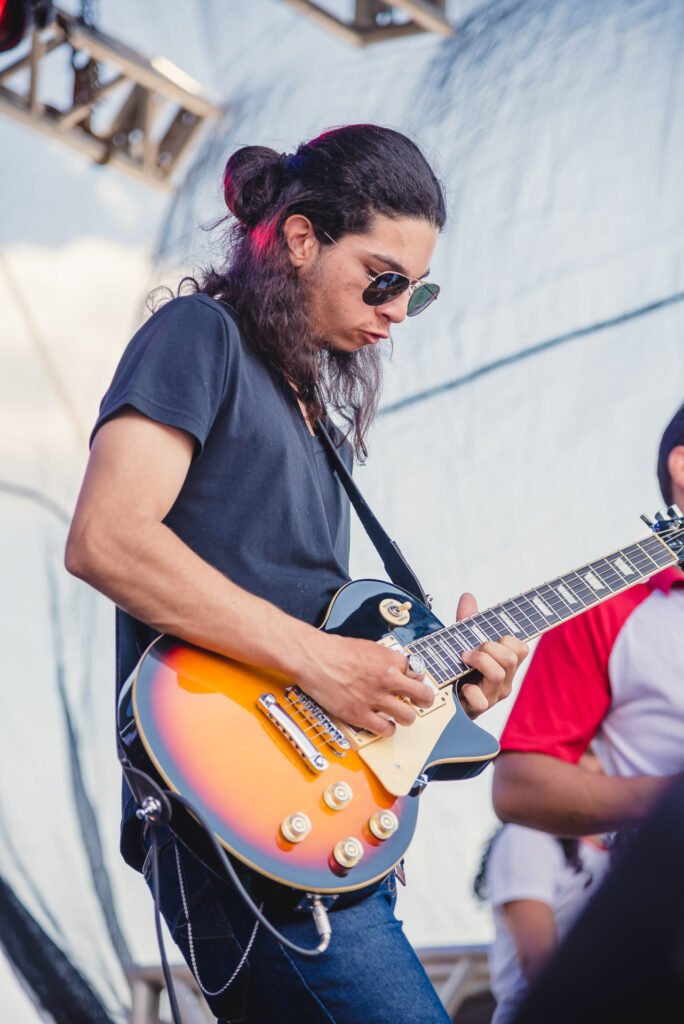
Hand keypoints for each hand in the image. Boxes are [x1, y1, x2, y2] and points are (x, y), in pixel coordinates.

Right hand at [297, 632, 434, 736]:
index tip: (412, 684)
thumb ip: (386, 659)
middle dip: (424, 701)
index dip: (415, 680)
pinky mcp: (360, 714)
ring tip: (399, 716)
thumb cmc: (335, 650)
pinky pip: (386, 729)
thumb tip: (400, 669)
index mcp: (390, 659)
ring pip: (408, 716)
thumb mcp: (368, 647)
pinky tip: (383, 724)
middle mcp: (387, 679)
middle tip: (419, 702)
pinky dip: (387, 729)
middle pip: (423, 695)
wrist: (313, 658)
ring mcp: (374, 698)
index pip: (418, 673)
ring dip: (406, 717)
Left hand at [455, 592, 527, 717]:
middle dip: (489, 647)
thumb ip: (467, 622)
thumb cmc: (459, 672)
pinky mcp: (479, 709)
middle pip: (511, 658)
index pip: (521, 648)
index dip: (506, 639)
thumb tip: (468, 596)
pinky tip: (462, 686)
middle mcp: (504, 680)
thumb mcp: (464, 644)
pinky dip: (469, 690)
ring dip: (479, 661)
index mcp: (505, 664)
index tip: (487, 639)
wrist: (444, 702)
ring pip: (498, 674)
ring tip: (464, 660)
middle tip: (469, 651)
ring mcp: (493, 696)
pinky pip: (480, 700)